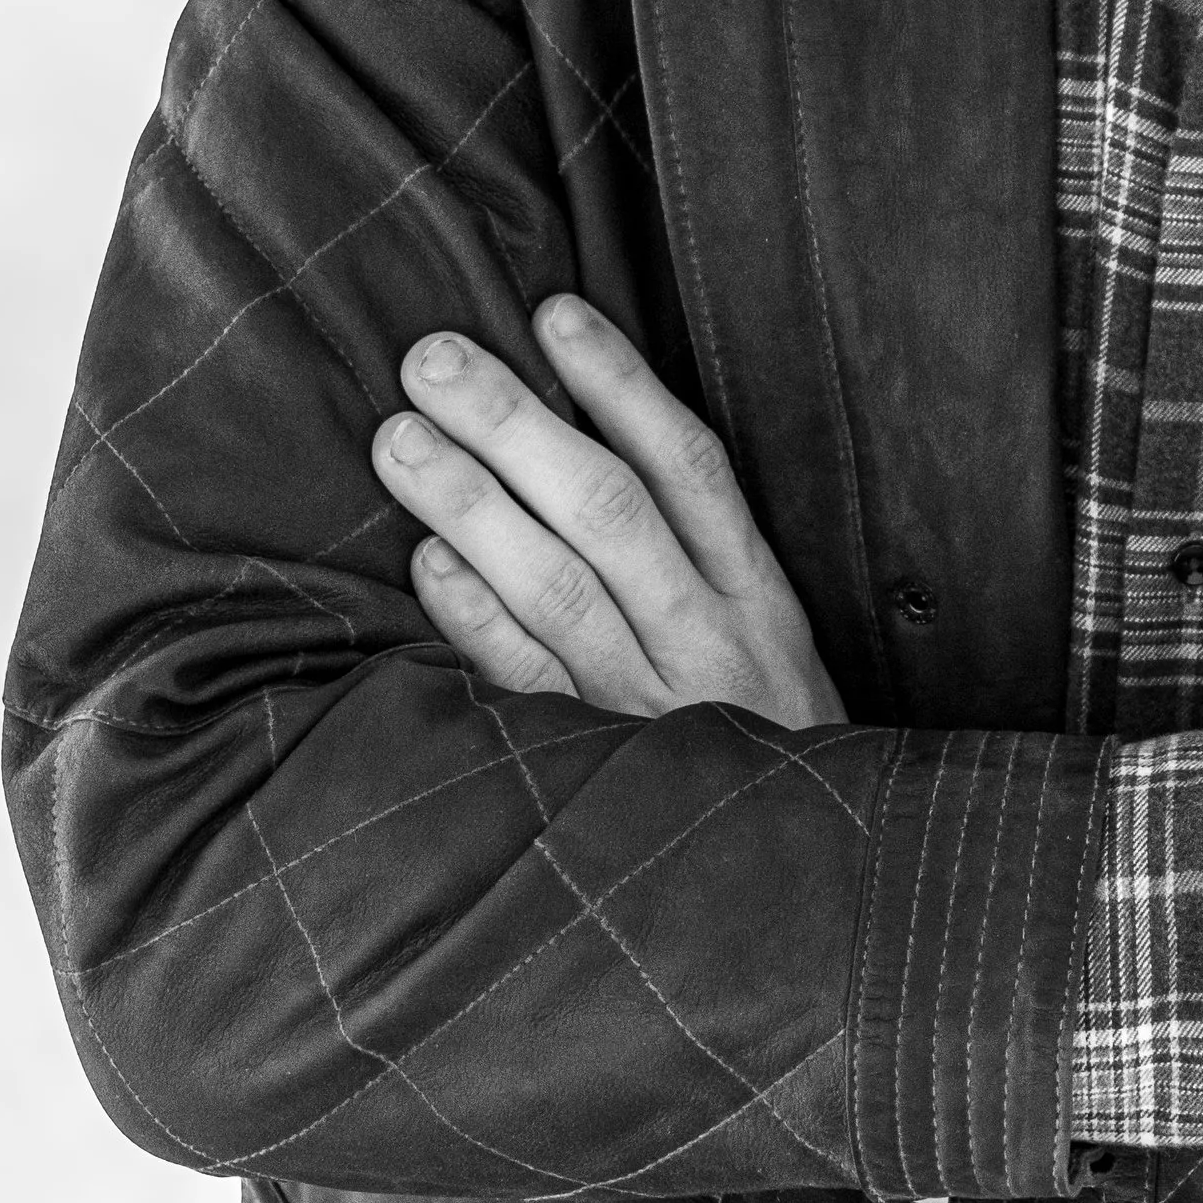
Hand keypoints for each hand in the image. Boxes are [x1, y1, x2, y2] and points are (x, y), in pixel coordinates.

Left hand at [370, 294, 844, 730]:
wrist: (802, 890)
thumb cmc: (765, 743)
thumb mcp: (766, 642)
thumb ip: (697, 552)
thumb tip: (581, 428)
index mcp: (759, 599)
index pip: (691, 465)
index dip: (621, 383)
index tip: (553, 311)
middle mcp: (708, 646)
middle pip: (610, 511)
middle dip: (518, 424)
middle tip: (433, 358)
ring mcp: (649, 714)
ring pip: (558, 588)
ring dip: (473, 504)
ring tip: (400, 438)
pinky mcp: (594, 775)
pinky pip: (527, 687)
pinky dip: (477, 619)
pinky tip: (427, 561)